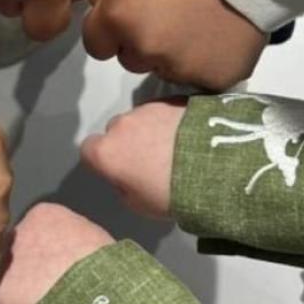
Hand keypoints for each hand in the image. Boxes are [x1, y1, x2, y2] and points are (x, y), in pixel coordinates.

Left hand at [0, 203, 113, 303]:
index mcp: (43, 215)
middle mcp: (17, 234)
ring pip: (4, 277)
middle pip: (14, 251)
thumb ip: (71, 233)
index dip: (44, 249)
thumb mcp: (92, 234)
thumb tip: (69, 247)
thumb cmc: (103, 267)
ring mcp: (4, 264)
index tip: (56, 262)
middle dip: (26, 267)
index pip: (33, 229)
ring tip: (45, 303)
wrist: (93, 294)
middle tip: (47, 285)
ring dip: (17, 289)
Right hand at [80, 99, 186, 217]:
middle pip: (115, 130)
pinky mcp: (174, 98)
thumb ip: (122, 186)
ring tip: (175, 149)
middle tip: (151, 161)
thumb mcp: (139, 205)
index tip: (119, 171)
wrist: (215, 166)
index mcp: (106, 152)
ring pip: (141, 118)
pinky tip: (189, 137)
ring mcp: (149, 108)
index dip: (101, 160)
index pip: (88, 149)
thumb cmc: (171, 193)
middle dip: (127, 142)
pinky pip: (164, 110)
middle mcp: (122, 124)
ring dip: (150, 130)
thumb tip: (124, 176)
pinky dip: (170, 121)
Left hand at [82, 0, 265, 89]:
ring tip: (198, 26)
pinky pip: (198, 78)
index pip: (95, 45)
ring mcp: (178, 70)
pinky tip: (217, 39)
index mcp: (119, 18)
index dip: (111, 32)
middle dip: (143, 43)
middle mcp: (144, 50)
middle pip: (130, 60)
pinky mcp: (212, 81)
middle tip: (171, 17)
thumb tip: (100, 15)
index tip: (131, 20)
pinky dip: (204, 63)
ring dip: (173, 55)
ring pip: (164, 70)